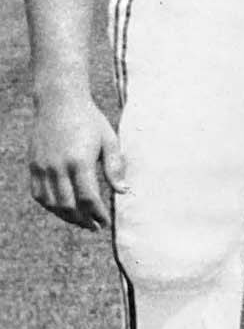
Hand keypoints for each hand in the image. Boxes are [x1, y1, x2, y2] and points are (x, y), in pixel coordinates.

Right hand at [29, 93, 125, 229]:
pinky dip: (49, 206)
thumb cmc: (90, 120)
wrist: (59, 102)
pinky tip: (62, 208)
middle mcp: (58, 166)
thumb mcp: (109, 140)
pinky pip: (38, 194)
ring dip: (66, 216)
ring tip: (81, 221)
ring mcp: (43, 166)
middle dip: (83, 220)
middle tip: (95, 227)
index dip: (97, 214)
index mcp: (80, 161)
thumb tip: (124, 191)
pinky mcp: (34, 165)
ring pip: (51, 203)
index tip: (105, 222)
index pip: (88, 198)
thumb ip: (115, 167)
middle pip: (68, 205)